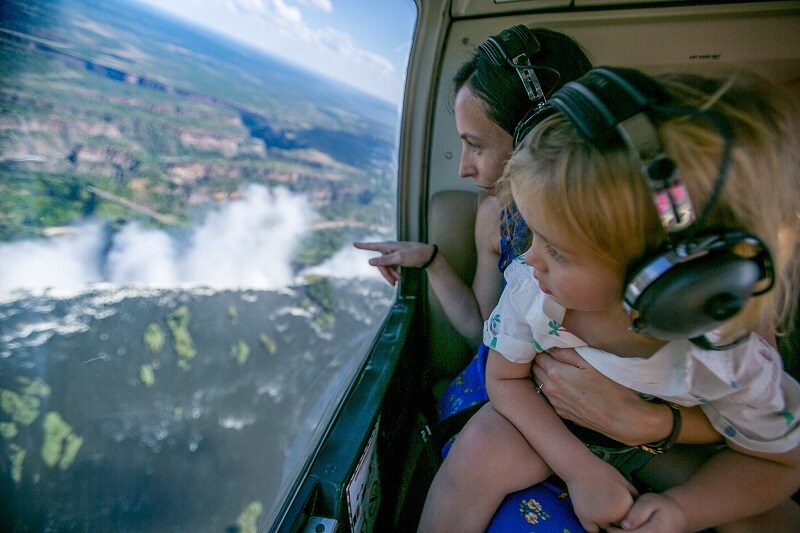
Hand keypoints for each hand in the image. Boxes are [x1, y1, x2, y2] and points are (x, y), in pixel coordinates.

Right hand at [352, 241, 435, 285]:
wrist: (427, 256)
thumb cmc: (414, 254)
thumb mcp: (399, 258)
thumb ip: (384, 261)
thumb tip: (369, 262)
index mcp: (387, 246)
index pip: (372, 246)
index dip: (363, 246)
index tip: (354, 244)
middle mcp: (388, 249)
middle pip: (380, 263)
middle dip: (385, 273)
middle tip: (392, 283)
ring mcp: (392, 254)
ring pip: (386, 267)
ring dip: (390, 275)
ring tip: (397, 281)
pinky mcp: (397, 259)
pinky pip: (391, 267)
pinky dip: (394, 273)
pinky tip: (398, 279)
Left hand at [532, 348, 659, 444]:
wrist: (623, 419)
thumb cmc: (612, 388)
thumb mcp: (592, 363)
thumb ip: (568, 353)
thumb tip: (551, 346)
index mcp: (556, 373)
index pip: (538, 355)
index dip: (543, 348)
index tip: (551, 345)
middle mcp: (551, 389)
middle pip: (535, 369)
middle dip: (541, 360)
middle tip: (554, 354)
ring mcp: (555, 403)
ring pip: (540, 382)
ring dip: (544, 374)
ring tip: (559, 367)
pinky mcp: (562, 413)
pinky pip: (548, 396)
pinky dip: (551, 387)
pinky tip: (564, 385)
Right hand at [566, 460, 637, 531]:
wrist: (581, 467)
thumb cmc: (603, 472)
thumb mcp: (624, 481)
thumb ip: (633, 496)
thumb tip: (637, 509)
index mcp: (625, 506)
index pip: (629, 518)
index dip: (623, 511)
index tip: (617, 504)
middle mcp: (613, 515)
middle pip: (617, 524)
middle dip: (614, 517)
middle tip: (606, 503)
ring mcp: (598, 518)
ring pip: (605, 527)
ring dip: (603, 521)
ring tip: (598, 505)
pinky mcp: (584, 518)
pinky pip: (592, 530)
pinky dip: (592, 524)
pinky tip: (590, 512)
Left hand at [606, 492, 688, 532]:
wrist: (678, 515)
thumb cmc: (661, 505)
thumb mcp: (649, 502)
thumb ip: (637, 513)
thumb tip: (624, 525)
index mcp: (653, 531)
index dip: (615, 532)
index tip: (609, 524)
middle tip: (611, 526)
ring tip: (618, 528)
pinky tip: (626, 530)